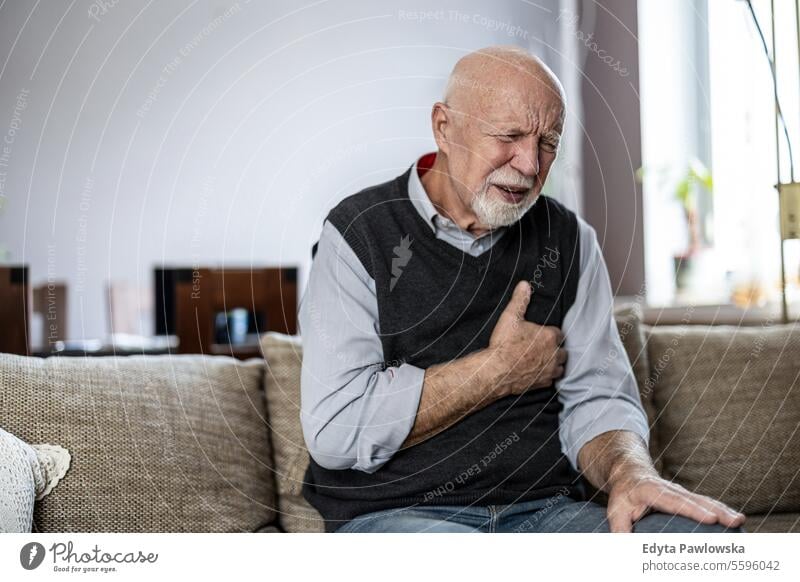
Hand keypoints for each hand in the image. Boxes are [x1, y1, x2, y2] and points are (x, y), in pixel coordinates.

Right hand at [487, 280, 566, 396]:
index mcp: (549, 336)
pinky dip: (547, 375)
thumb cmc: (503, 345)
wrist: (495, 371)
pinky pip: (552, 379)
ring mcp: (550, 370)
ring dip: (554, 362)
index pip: (558, 333)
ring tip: (542, 359)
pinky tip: (537, 372)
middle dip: (554, 348)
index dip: (549, 333)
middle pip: (562, 350)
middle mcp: (554, 354)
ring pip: (560, 365)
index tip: (540, 335)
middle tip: (541, 347)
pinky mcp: (544, 383)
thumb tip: (525, 285)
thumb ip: (520, 301)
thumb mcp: (510, 318)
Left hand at [606, 470, 746, 532]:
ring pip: (704, 500)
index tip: (710, 519)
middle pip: (695, 500)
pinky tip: (736, 519)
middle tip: (734, 521)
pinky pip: (706, 502)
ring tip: (740, 520)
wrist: (629, 472)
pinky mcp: (687, 496)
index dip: (693, 509)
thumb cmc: (623, 494)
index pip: (673, 500)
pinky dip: (721, 509)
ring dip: (722, 509)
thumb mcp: (615, 510)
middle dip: (715, 510)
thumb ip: (620, 529)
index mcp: (651, 490)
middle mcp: (670, 488)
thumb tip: (625, 547)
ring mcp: (681, 491)